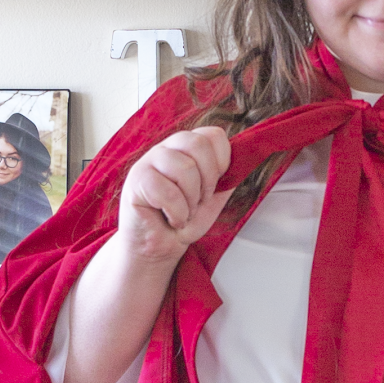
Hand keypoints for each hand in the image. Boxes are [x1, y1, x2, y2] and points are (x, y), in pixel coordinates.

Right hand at [117, 126, 234, 265]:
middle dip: (207, 181)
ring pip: (184, 168)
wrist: (159, 247)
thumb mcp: (214, 199)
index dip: (222, 162)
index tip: (214, 187)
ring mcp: (149, 161)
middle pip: (199, 144)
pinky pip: (166, 191)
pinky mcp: (136, 180)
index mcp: (187, 148)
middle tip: (198, 202)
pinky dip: (176, 213)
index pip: (213, 135)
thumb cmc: (183, 221)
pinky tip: (171, 219)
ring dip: (190, 201)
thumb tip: (247, 161)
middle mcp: (168, 148)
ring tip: (183, 212)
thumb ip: (227, 179)